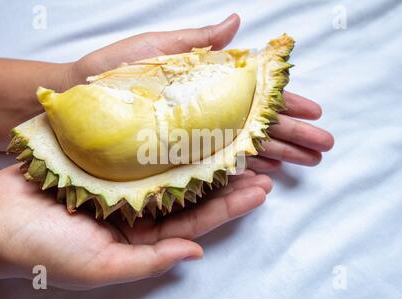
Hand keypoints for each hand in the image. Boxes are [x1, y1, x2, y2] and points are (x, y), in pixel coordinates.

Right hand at [0, 164, 270, 296]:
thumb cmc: (43, 251)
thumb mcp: (99, 266)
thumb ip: (148, 260)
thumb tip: (193, 256)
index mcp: (140, 237)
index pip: (195, 223)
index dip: (228, 207)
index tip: (258, 192)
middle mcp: (138, 210)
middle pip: (191, 194)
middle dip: (226, 180)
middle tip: (259, 164)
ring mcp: (123, 184)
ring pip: (172, 169)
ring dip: (203, 157)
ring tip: (234, 143)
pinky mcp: (107, 162)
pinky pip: (144, 151)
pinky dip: (167, 141)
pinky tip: (189, 130)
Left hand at [68, 14, 333, 172]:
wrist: (77, 105)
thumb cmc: (111, 74)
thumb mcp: (155, 50)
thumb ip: (195, 42)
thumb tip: (237, 22)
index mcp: (204, 86)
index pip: (254, 96)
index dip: (285, 102)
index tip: (315, 108)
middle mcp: (205, 115)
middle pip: (257, 125)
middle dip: (293, 133)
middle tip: (324, 144)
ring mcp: (194, 140)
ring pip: (245, 148)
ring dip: (279, 154)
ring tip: (308, 161)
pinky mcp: (179, 160)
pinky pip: (219, 167)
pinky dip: (247, 169)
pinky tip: (269, 174)